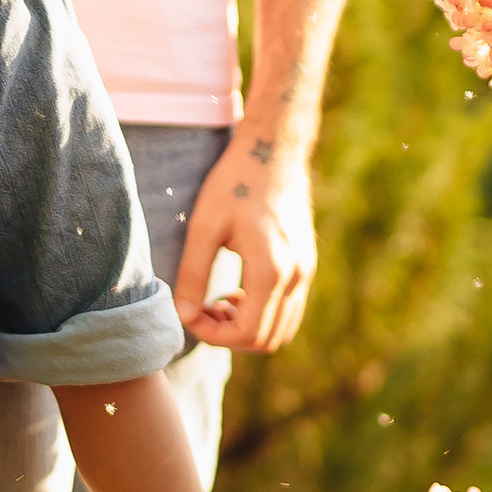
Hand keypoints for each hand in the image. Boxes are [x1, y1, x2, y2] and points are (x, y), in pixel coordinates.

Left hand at [175, 118, 318, 352]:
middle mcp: (295, 276)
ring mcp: (306, 271)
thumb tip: (184, 315)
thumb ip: (194, 274)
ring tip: (219, 303)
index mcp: (270, 270)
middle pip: (266, 340)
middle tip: (202, 311)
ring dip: (248, 328)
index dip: (213, 335)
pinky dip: (263, 314)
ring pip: (282, 330)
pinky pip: (289, 310)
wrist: (273, 151)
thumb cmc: (234, 183)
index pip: (246, 333)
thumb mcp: (204, 226)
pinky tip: (239, 292)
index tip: (190, 314)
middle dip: (229, 335)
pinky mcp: (307, 264)